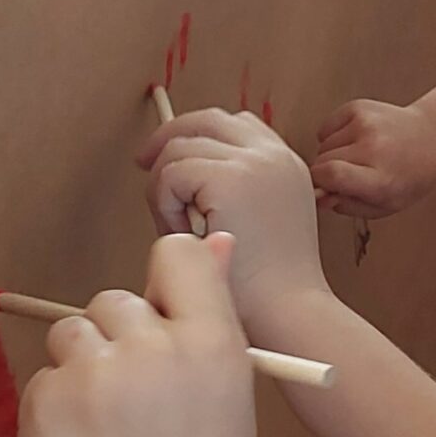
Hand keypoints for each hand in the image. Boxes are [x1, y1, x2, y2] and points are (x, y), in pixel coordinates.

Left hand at [19, 236, 259, 436]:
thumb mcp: (229, 394)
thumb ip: (214, 315)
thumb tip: (217, 240)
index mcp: (214, 343)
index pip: (175, 254)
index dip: (164, 285)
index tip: (163, 321)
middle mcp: (155, 350)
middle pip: (114, 301)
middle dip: (118, 342)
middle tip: (140, 409)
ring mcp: (95, 378)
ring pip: (70, 336)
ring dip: (83, 373)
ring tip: (113, 436)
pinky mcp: (47, 408)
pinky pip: (43, 382)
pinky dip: (57, 414)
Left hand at [139, 108, 326, 336]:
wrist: (290, 316)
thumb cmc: (270, 291)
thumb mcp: (262, 228)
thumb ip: (238, 195)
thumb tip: (193, 177)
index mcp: (286, 165)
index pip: (236, 125)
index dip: (197, 137)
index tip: (173, 163)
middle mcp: (275, 156)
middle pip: (206, 120)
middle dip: (168, 140)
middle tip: (145, 166)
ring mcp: (257, 163)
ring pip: (180, 147)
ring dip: (165, 186)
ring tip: (178, 228)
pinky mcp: (233, 179)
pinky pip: (172, 172)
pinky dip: (164, 202)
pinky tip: (181, 233)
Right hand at [313, 98, 435, 217]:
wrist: (431, 138)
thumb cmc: (410, 176)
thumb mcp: (385, 206)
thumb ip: (348, 205)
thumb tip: (318, 197)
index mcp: (381, 178)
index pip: (332, 175)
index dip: (319, 184)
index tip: (323, 188)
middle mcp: (373, 148)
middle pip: (322, 162)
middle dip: (327, 173)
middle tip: (350, 176)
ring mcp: (365, 124)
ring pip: (322, 146)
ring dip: (331, 155)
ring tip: (358, 157)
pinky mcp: (358, 107)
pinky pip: (325, 128)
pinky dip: (332, 137)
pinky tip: (354, 141)